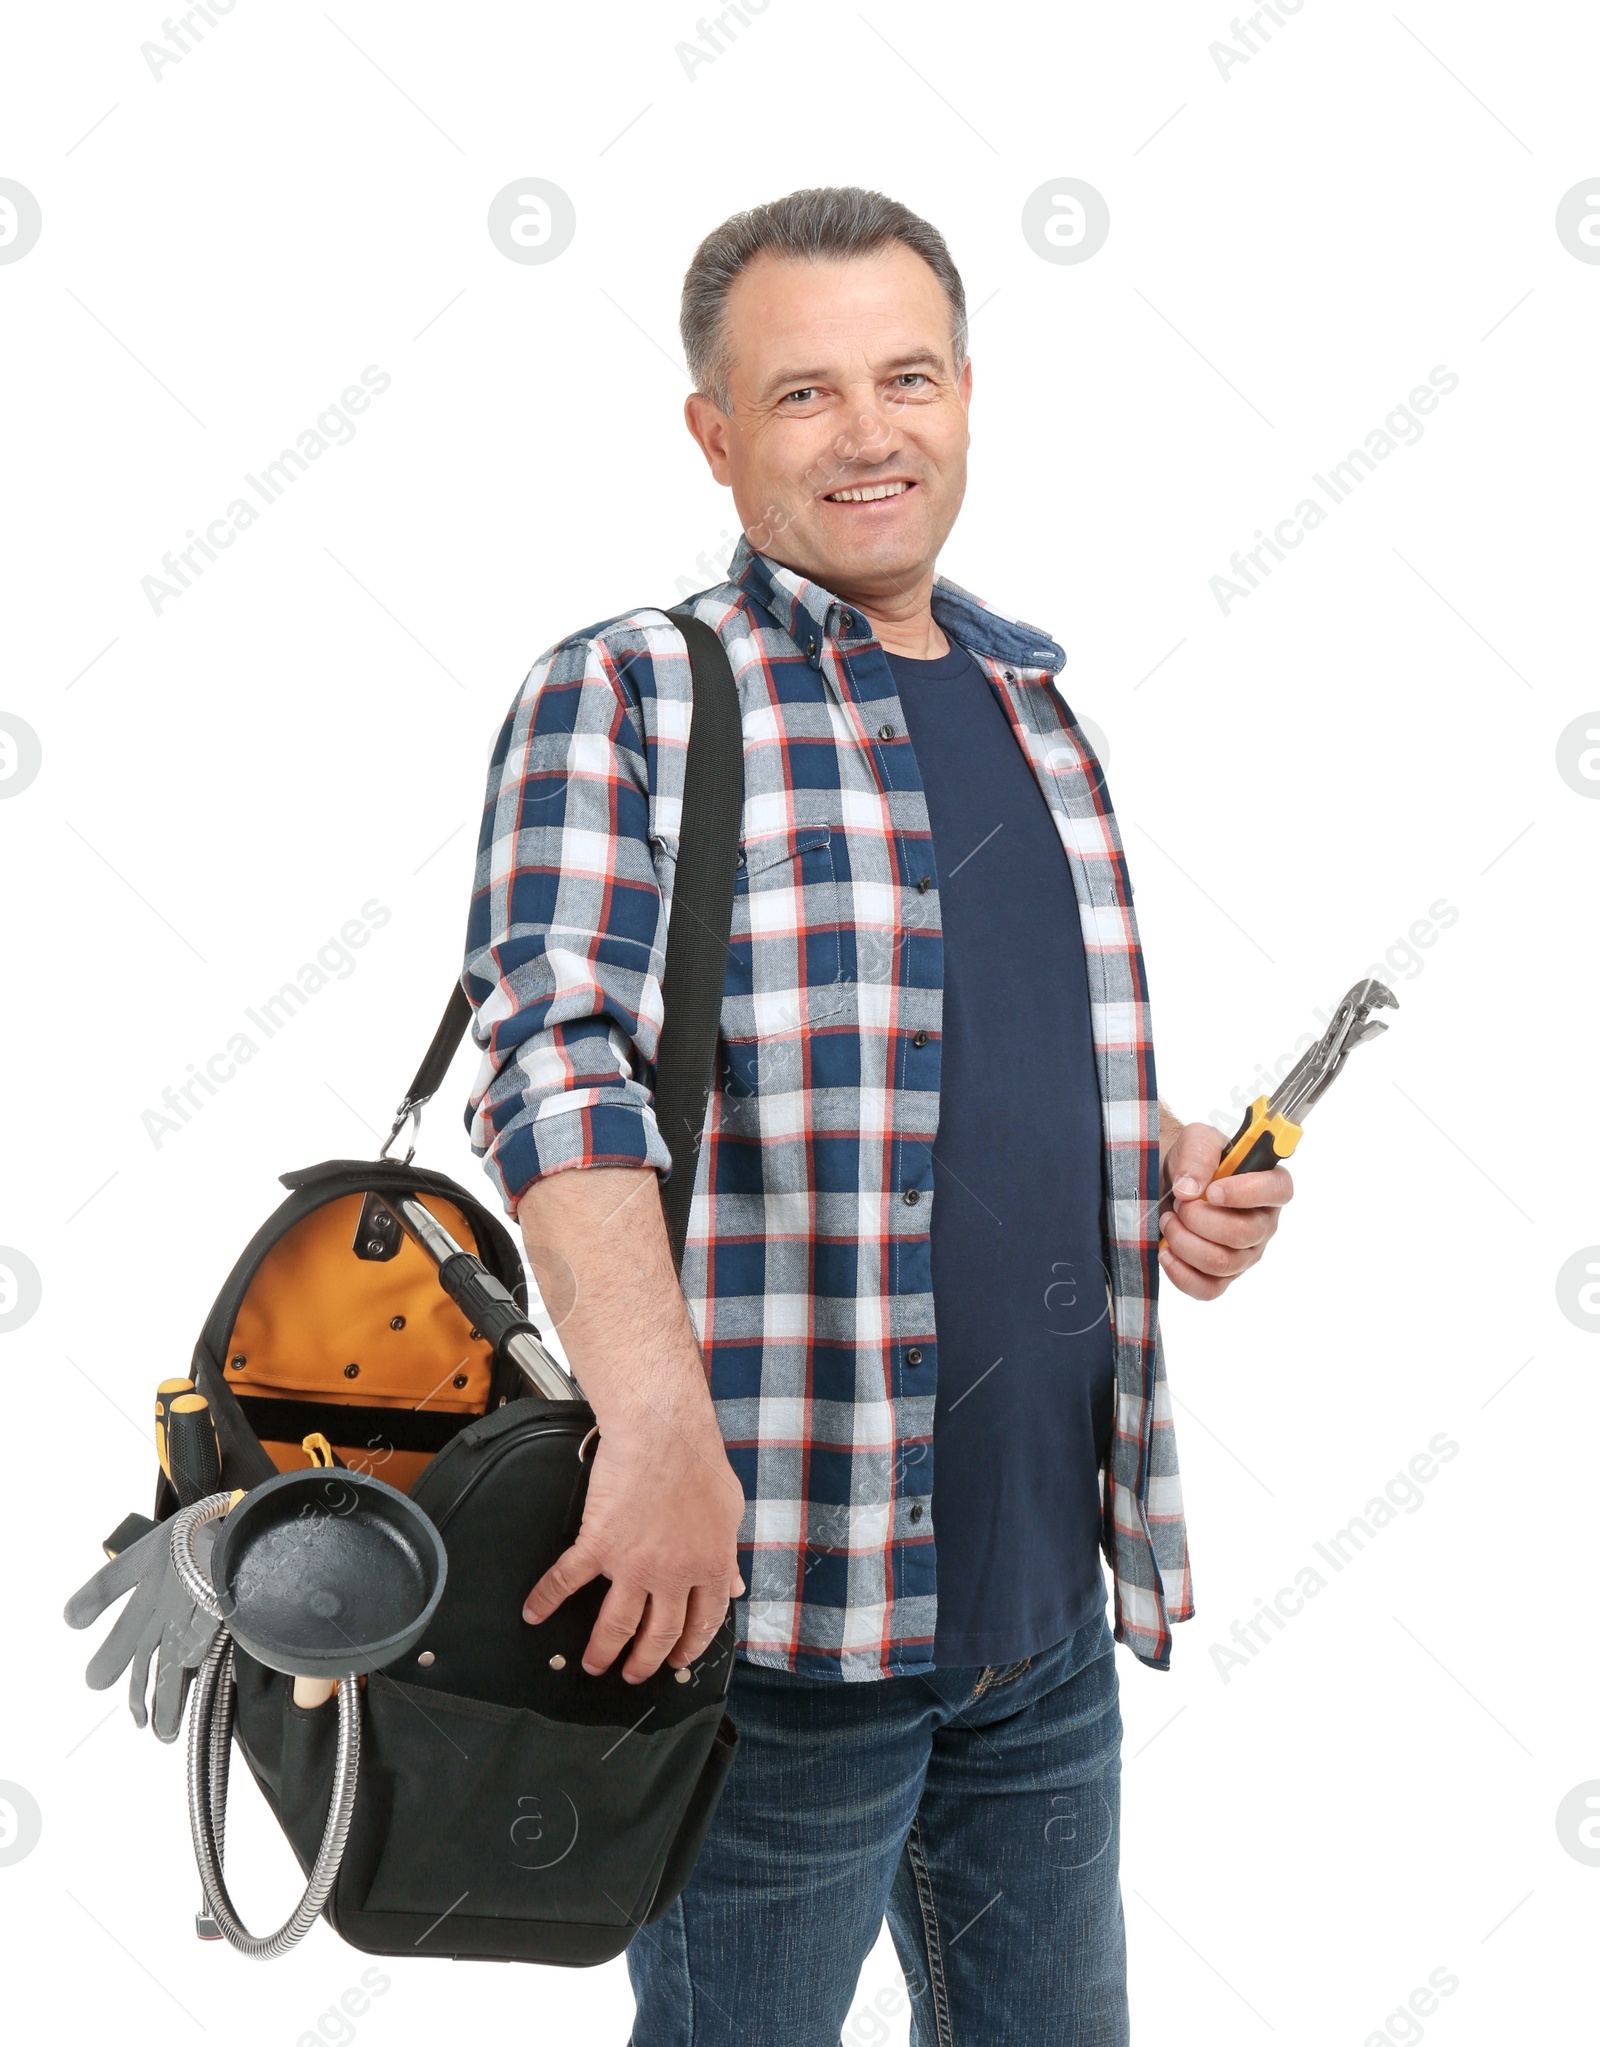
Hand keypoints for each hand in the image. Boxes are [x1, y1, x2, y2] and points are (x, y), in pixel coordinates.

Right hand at [521, 1420, 745, 1683]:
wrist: (663, 1432)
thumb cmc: (698, 1463)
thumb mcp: (729, 1512)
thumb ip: (727, 1554)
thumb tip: (733, 1585)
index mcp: (710, 1566)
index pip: (704, 1621)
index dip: (690, 1646)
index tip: (678, 1659)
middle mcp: (673, 1575)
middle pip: (660, 1633)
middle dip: (646, 1661)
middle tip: (634, 1674)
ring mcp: (633, 1564)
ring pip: (617, 1624)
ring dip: (603, 1650)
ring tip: (594, 1665)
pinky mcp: (599, 1546)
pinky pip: (567, 1581)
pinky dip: (547, 1599)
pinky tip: (534, 1613)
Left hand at [1157, 1120, 1293, 1300]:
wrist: (1169, 1182)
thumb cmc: (1192, 1161)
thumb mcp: (1195, 1139)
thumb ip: (1198, 1153)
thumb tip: (1191, 1188)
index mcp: (1268, 1185)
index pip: (1278, 1191)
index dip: (1247, 1193)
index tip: (1213, 1190)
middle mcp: (1263, 1223)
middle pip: (1241, 1234)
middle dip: (1199, 1218)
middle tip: (1179, 1203)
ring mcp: (1245, 1254)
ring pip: (1221, 1262)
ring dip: (1184, 1241)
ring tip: (1169, 1220)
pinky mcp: (1222, 1277)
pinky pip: (1208, 1289)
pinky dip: (1181, 1274)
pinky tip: (1166, 1253)